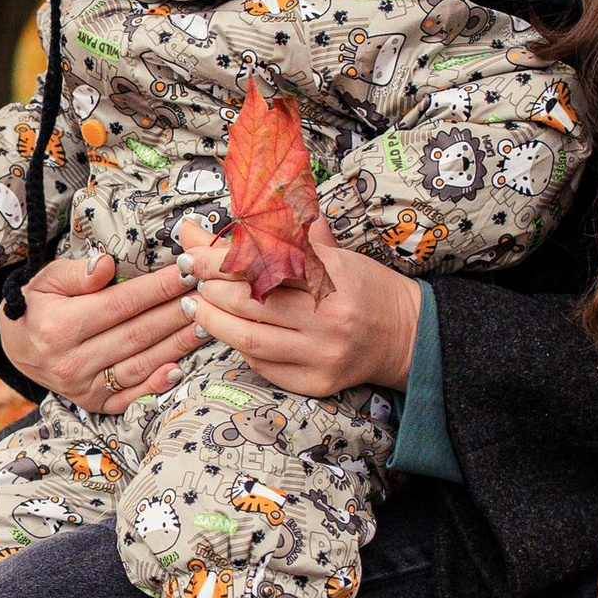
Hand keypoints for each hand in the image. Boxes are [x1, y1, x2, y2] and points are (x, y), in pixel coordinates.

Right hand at [3, 249, 193, 414]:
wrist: (17, 347)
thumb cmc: (39, 305)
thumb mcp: (46, 280)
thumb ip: (77, 273)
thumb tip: (107, 265)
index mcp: (59, 326)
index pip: (121, 303)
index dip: (158, 287)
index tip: (187, 271)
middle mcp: (71, 362)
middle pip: (137, 334)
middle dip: (176, 313)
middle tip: (206, 295)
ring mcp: (83, 387)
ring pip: (140, 364)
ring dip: (177, 345)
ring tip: (204, 323)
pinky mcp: (93, 404)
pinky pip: (131, 397)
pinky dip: (156, 385)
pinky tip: (179, 368)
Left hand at [181, 213, 423, 398]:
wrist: (406, 335)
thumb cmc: (364, 288)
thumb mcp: (337, 254)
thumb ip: (288, 237)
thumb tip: (238, 216)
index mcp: (334, 275)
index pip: (265, 262)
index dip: (221, 258)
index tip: (193, 251)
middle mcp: (329, 316)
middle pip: (251, 300)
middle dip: (211, 286)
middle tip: (190, 276)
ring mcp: (323, 353)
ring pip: (249, 338)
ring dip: (213, 320)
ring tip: (196, 305)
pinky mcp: (317, 382)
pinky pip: (264, 366)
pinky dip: (239, 347)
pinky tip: (228, 332)